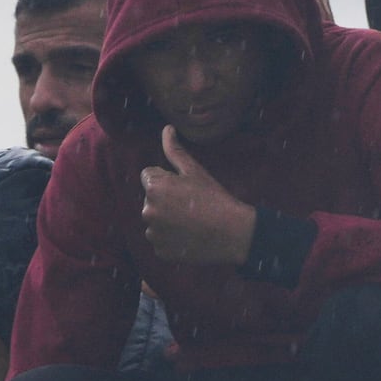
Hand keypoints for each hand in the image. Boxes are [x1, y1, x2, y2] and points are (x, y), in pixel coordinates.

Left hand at [140, 129, 258, 265]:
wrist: (232, 234)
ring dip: (167, 220)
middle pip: (150, 199)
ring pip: (155, 220)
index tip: (185, 188)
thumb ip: (174, 150)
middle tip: (190, 205)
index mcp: (154, 187)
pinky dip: (171, 239)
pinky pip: (160, 240)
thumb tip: (166, 129)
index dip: (167, 180)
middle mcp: (148, 210)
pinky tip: (189, 236)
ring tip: (191, 222)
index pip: (148, 177)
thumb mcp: (195, 170)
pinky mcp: (159, 251)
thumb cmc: (214, 198)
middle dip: (165, 200)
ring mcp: (153, 233)